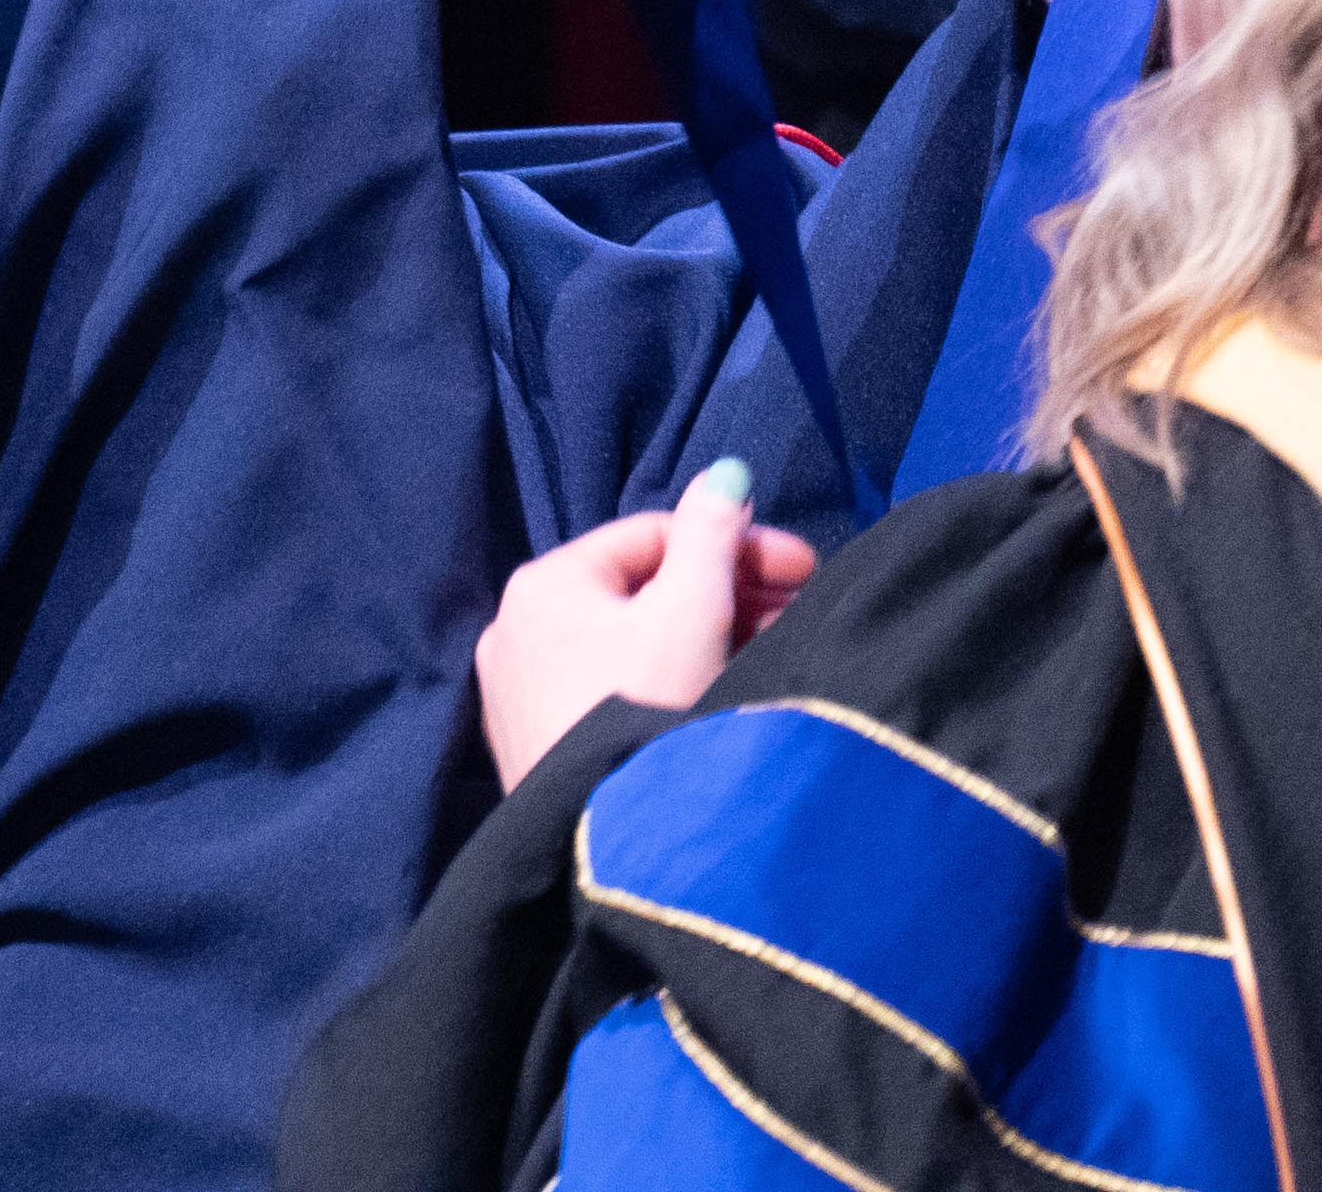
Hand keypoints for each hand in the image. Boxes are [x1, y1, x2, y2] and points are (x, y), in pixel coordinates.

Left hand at [474, 458, 814, 789]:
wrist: (611, 845)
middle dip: (726, 594)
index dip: (736, 544)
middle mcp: (515, 628)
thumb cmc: (649, 708)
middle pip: (641, 589)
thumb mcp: (692, 610)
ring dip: (704, 636)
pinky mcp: (536, 744)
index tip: (806, 569)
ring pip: (629, 641)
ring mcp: (518, 691)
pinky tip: (717, 697)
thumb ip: (710, 535)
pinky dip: (664, 680)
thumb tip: (723, 475)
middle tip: (798, 613)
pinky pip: (608, 688)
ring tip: (771, 655)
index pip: (654, 537)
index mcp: (544, 583)